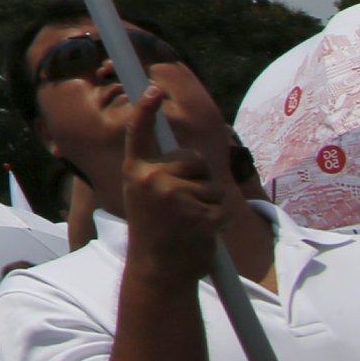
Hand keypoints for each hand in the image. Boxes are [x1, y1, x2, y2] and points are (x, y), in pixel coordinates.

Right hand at [117, 90, 235, 284]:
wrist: (158, 271)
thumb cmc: (155, 232)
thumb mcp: (144, 196)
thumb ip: (160, 173)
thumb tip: (189, 155)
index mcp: (135, 172)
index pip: (139, 133)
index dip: (146, 109)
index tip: (153, 88)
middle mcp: (152, 179)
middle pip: (194, 159)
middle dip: (199, 177)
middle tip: (184, 204)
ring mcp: (175, 197)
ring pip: (213, 184)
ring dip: (210, 202)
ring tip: (191, 222)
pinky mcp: (198, 215)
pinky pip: (224, 206)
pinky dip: (220, 220)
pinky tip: (203, 232)